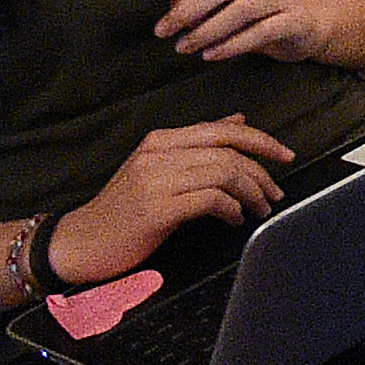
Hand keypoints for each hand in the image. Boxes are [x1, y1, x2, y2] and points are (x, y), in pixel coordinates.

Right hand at [52, 118, 293, 287]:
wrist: (78, 243)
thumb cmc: (122, 210)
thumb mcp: (157, 167)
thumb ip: (197, 145)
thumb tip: (237, 120)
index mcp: (160, 141)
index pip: (223, 130)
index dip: (261, 140)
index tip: (285, 154)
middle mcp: (158, 155)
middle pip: (229, 153)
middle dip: (262, 173)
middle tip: (275, 192)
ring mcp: (156, 181)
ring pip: (224, 174)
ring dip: (252, 193)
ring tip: (260, 208)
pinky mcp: (156, 210)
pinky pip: (211, 200)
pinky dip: (232, 209)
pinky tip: (234, 219)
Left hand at [155, 0, 324, 62]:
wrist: (309, 28)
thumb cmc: (261, 17)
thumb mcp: (232, 5)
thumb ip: (207, 5)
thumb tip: (174, 14)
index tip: (168, 8)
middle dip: (189, 9)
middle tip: (165, 31)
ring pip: (242, 8)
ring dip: (207, 30)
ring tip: (185, 47)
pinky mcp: (296, 20)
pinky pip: (261, 31)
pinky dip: (232, 44)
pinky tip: (211, 55)